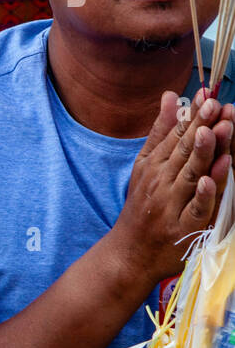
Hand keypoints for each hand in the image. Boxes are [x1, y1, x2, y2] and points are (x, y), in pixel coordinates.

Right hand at [112, 88, 234, 284]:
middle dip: (202, 127)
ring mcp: (172, 204)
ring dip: (205, 153)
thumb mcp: (145, 165)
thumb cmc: (143, 205)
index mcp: (154, 164)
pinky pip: (196, 209)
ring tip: (217, 130)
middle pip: (185, 151)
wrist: (130, 251)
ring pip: (192, 175)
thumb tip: (170, 96)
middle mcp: (161, 181)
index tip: (207, 95)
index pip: (176, 135)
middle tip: (217, 105)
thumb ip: (160, 131)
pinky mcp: (183, 227)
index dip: (193, 115)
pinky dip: (203, 195)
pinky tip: (210, 179)